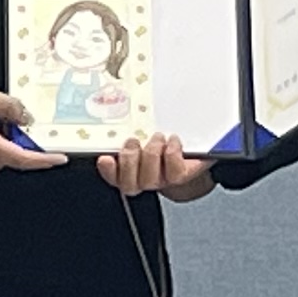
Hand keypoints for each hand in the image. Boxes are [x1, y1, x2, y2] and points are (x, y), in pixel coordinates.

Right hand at [102, 132, 217, 201]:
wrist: (191, 154)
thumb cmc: (160, 142)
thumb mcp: (141, 131)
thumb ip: (127, 128)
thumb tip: (112, 113)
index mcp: (127, 169)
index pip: (112, 176)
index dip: (108, 170)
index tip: (106, 158)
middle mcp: (142, 180)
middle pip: (129, 183)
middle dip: (129, 160)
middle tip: (133, 141)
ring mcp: (161, 180)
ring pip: (149, 178)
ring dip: (151, 154)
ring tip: (157, 138)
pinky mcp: (180, 176)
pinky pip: (174, 172)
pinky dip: (172, 153)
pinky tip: (172, 141)